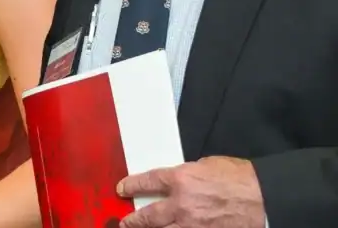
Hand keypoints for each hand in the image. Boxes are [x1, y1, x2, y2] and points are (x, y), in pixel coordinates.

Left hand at [117, 156, 265, 227]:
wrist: (265, 198)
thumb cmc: (239, 177)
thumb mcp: (206, 166)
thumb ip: (187, 174)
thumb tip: (177, 183)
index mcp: (181, 180)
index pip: (148, 183)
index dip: (132, 186)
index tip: (122, 189)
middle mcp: (182, 205)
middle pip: (149, 216)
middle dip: (134, 221)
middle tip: (125, 223)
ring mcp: (193, 226)